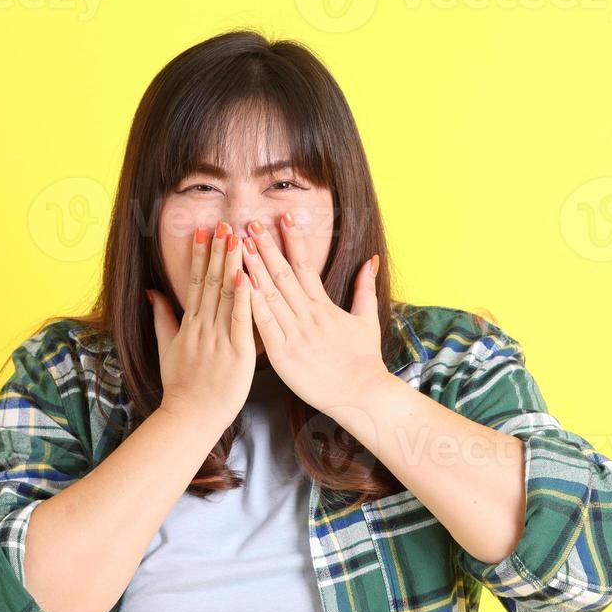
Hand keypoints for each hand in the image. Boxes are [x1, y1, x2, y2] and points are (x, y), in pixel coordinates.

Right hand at [146, 222, 255, 424]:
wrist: (189, 417)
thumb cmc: (181, 385)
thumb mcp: (166, 348)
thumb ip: (162, 318)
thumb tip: (151, 291)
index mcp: (190, 324)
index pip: (195, 282)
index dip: (199, 255)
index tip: (203, 230)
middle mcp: (204, 326)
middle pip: (211, 281)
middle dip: (218, 251)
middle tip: (225, 223)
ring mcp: (220, 338)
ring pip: (227, 295)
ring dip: (232, 265)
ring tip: (239, 238)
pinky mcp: (238, 353)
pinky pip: (241, 321)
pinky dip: (245, 298)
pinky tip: (248, 276)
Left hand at [239, 212, 390, 415]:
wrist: (362, 394)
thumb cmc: (364, 359)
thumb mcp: (367, 319)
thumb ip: (365, 288)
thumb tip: (371, 260)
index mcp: (324, 306)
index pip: (306, 265)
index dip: (294, 240)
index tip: (284, 217)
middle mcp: (308, 316)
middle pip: (283, 275)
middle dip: (266, 247)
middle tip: (251, 223)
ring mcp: (295, 335)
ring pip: (271, 296)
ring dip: (254, 269)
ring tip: (239, 246)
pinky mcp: (284, 356)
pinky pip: (264, 326)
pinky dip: (252, 305)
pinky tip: (240, 286)